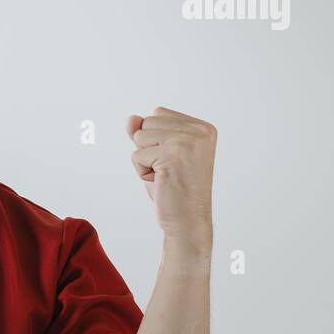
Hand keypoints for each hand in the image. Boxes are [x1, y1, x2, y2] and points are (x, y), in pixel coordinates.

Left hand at [126, 106, 215, 247]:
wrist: (187, 220)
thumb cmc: (174, 188)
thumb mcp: (159, 153)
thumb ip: (147, 131)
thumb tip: (130, 118)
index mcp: (203, 127)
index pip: (158, 114)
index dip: (155, 139)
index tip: (174, 160)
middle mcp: (199, 131)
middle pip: (147, 122)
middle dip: (148, 148)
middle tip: (168, 169)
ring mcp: (187, 142)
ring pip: (140, 136)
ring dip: (145, 160)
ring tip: (165, 175)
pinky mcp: (172, 155)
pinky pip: (136, 155)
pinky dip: (142, 171)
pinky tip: (162, 182)